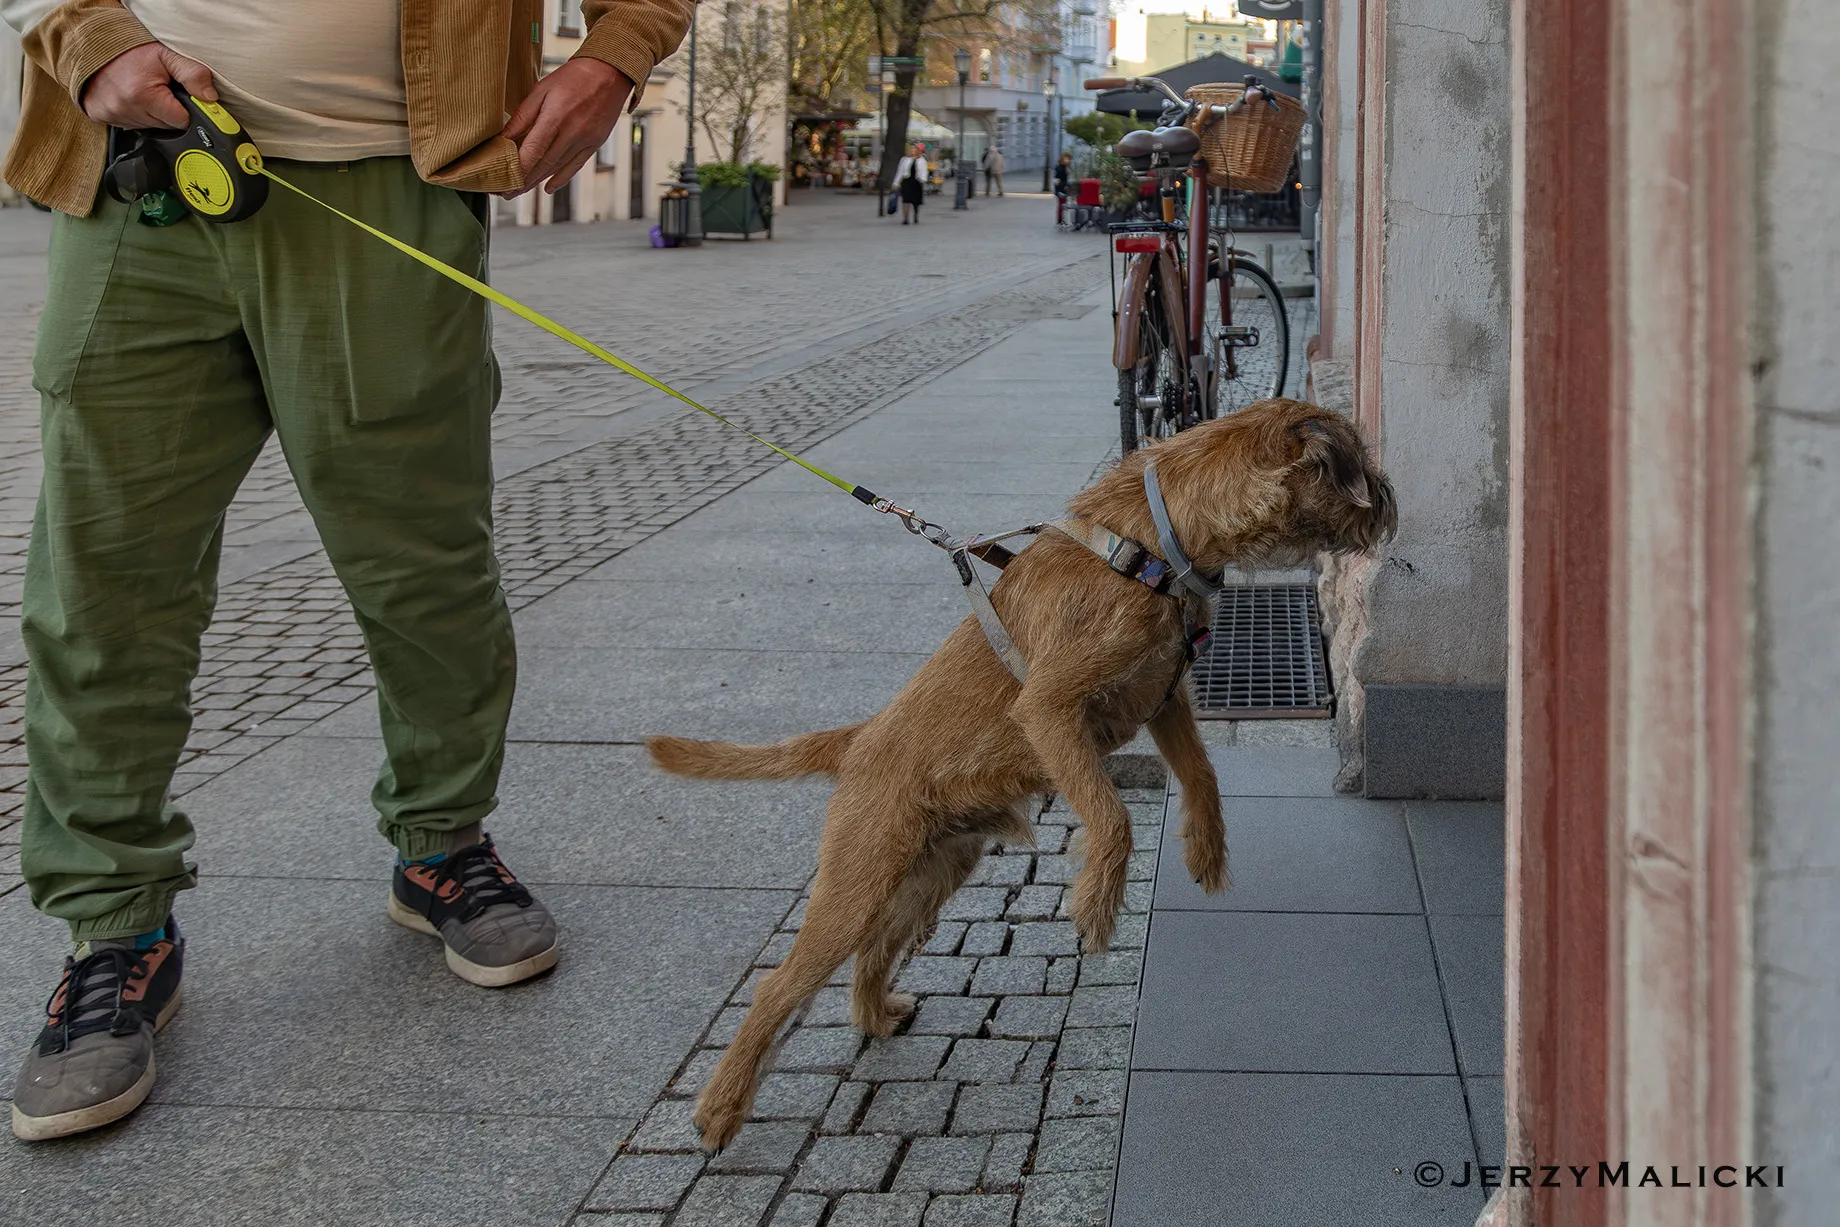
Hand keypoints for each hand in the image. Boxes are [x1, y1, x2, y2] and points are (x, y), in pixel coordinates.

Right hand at [81, 42, 214, 129]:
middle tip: (158, 88)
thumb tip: (210, 96)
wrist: (91, 41)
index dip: (184, 108)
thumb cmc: (129, 48)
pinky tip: (130, 96)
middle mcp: (125, 108)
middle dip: (167, 110)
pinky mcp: (101, 116)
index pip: (181, 121)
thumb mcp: (166, 54)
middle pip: (166, 126)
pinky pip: (129, 125)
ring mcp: (111, 114)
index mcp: (143, 95)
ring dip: (151, 112)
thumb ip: (192, 74)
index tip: (177, 95)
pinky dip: (134, 113)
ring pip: (148, 127)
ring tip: (142, 89)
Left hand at [501, 58, 631, 196]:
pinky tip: (547, 188)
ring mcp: (585, 140)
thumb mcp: (542, 90)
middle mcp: (572, 132)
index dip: (518, 168)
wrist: (610, 73)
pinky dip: (560, 179)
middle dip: (522, 181)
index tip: (502, 180)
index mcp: (556, 116)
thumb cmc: (572, 77)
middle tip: (505, 192)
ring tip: (519, 191)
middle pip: (544, 164)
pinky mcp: (594, 144)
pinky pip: (575, 166)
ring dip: (537, 182)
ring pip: (557, 168)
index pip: (533, 149)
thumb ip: (523, 116)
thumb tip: (504, 137)